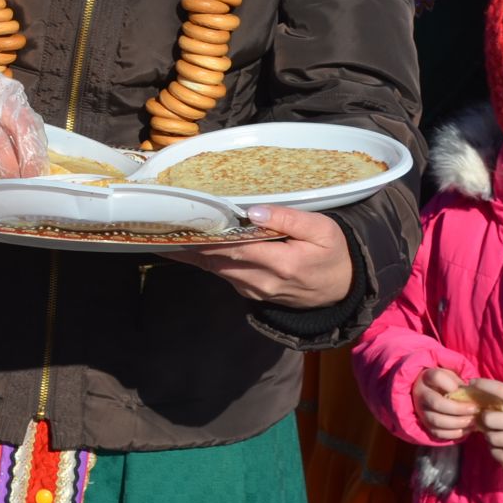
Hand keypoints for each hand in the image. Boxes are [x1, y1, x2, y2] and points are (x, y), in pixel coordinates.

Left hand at [171, 205, 353, 307]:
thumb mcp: (322, 230)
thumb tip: (253, 211)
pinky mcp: (249, 291)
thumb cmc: (332, 253)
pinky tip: (185, 244)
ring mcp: (253, 289)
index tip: (182, 222)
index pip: (236, 248)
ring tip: (164, 231)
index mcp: (282, 264)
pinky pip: (221, 273)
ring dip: (191, 252)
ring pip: (215, 268)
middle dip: (190, 243)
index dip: (207, 236)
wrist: (342, 289)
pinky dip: (202, 258)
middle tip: (161, 223)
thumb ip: (288, 219)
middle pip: (217, 259)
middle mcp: (262, 281)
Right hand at [412, 366, 479, 441]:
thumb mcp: (454, 379)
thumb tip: (475, 397)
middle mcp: (421, 394)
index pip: (436, 377)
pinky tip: (466, 429)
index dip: (449, 384)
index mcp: (428, 378)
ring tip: (472, 421)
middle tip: (474, 409)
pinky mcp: (425, 425)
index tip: (463, 389)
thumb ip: (461, 386)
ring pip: (436, 420)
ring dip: (458, 423)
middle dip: (458, 409)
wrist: (434, 395)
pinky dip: (454, 433)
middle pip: (436, 403)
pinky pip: (438, 432)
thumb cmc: (449, 385)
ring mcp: (421, 411)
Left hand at [468, 379, 502, 469]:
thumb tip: (485, 390)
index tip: (472, 383)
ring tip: (493, 432)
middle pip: (490, 420)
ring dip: (488, 435)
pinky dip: (495, 451)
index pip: (502, 390)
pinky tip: (497, 445)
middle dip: (484, 418)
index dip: (485, 385)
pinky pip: (501, 456)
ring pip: (493, 438)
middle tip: (487, 418)